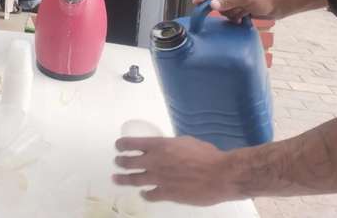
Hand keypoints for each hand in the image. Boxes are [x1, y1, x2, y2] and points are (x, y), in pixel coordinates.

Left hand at [112, 136, 235, 205]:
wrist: (219, 175)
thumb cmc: (207, 155)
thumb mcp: (185, 142)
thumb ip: (170, 146)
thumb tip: (166, 149)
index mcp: (159, 145)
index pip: (132, 143)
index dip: (122, 145)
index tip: (118, 146)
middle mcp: (155, 161)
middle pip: (129, 162)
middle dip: (120, 162)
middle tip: (117, 162)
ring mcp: (159, 179)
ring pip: (134, 180)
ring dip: (123, 179)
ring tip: (116, 179)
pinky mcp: (166, 194)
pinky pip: (149, 195)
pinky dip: (145, 194)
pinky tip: (143, 194)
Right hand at [193, 0, 279, 21]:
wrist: (277, 7)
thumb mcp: (245, 0)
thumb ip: (228, 2)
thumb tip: (212, 5)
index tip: (194, 2)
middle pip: (217, 1)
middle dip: (227, 8)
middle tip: (238, 9)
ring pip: (223, 9)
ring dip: (233, 13)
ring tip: (245, 12)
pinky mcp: (237, 6)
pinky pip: (229, 14)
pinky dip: (235, 16)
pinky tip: (244, 16)